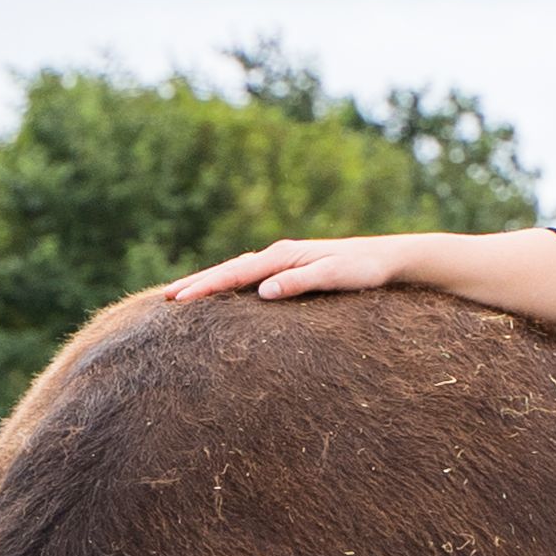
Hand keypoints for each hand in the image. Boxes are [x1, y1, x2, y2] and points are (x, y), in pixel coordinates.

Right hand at [165, 236, 429, 303]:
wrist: (392, 259)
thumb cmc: (368, 270)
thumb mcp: (337, 277)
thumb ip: (301, 282)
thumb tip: (263, 291)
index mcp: (284, 255)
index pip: (235, 272)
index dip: (205, 286)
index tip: (178, 300)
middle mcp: (279, 254)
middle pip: (229, 268)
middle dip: (197, 283)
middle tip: (164, 300)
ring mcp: (285, 261)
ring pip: (238, 271)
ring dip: (210, 282)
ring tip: (182, 297)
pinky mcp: (292, 269)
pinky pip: (252, 276)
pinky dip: (230, 284)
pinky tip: (224, 296)